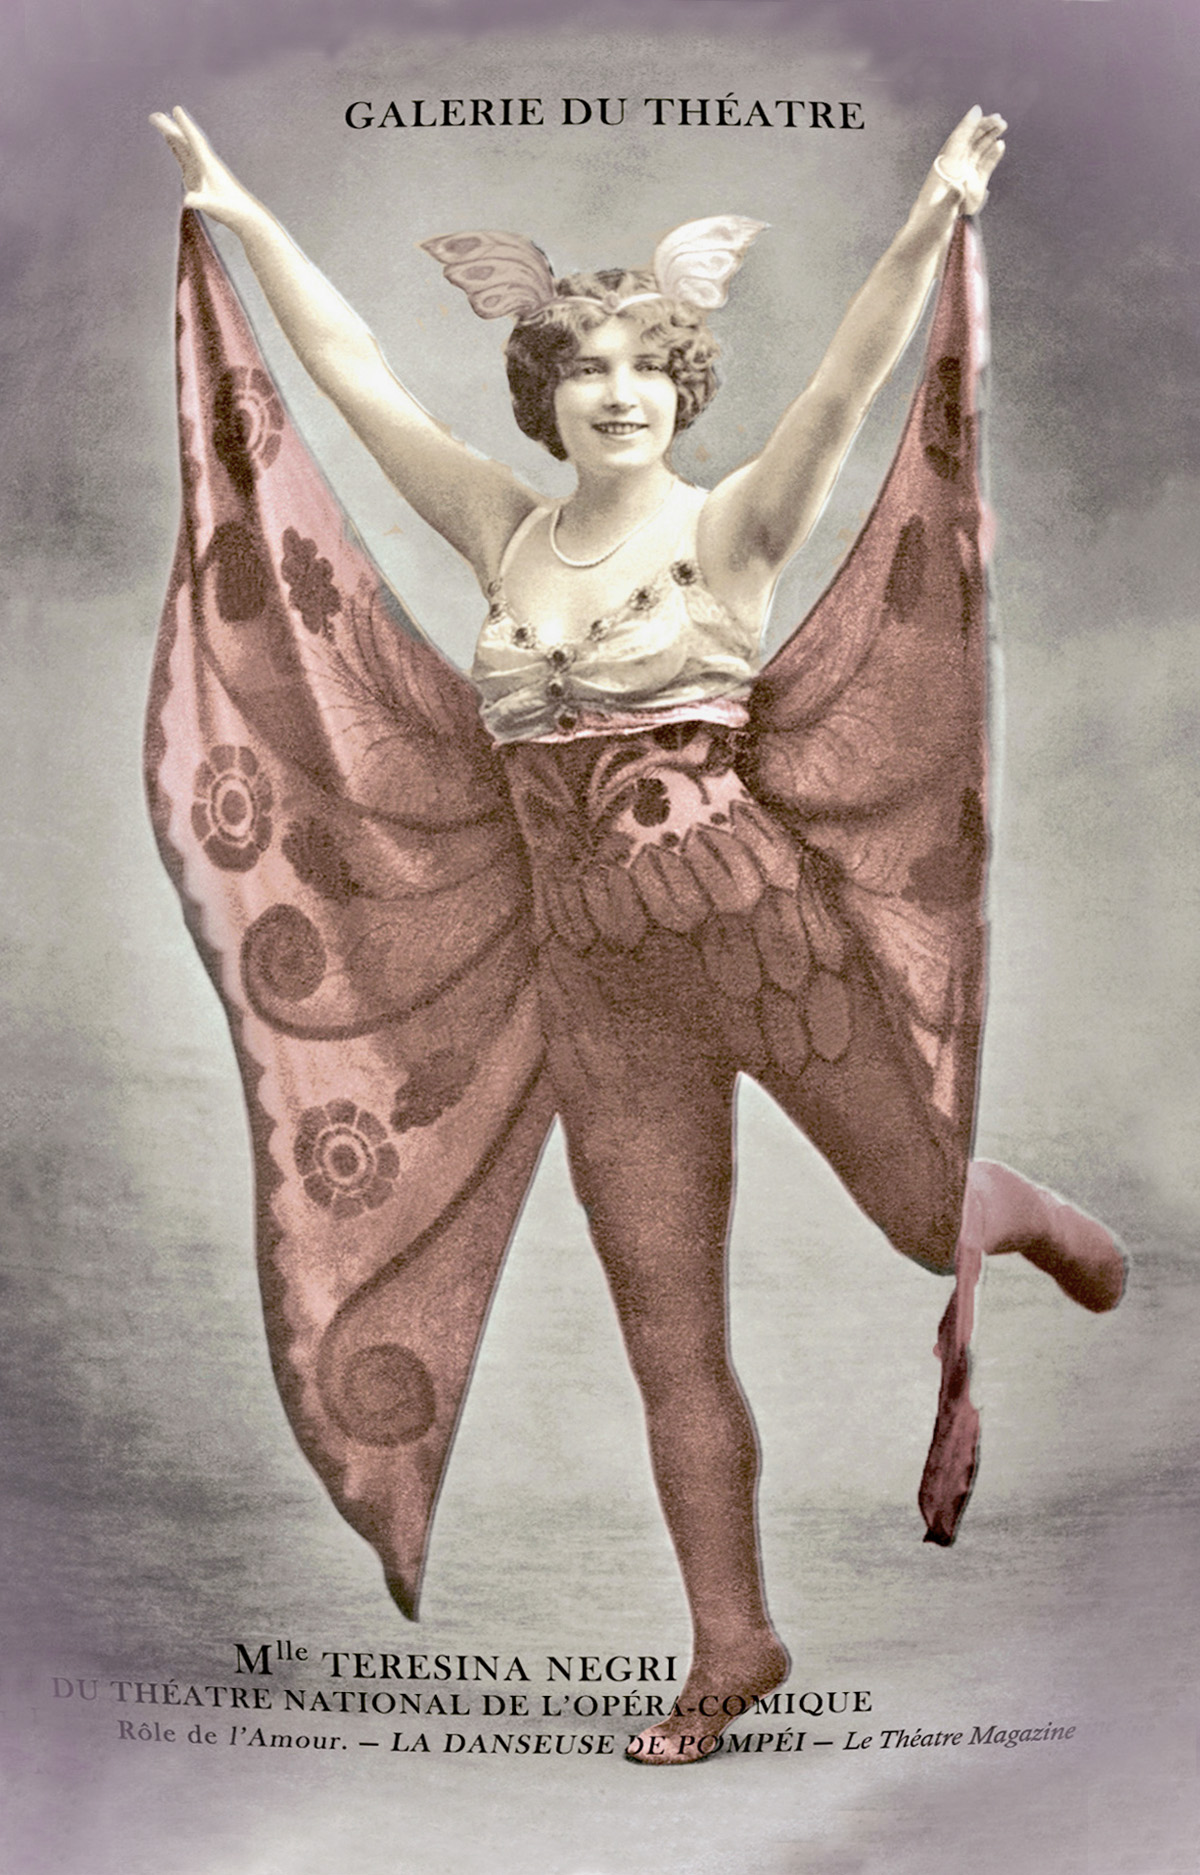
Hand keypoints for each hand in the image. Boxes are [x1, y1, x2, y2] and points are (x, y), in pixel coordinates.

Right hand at [149, 106, 252, 228]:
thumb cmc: (228, 208)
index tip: (176, 110)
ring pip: (183, 146)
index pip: (194, 141)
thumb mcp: (211, 205)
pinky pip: (184, 156)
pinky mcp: (198, 175)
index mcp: (208, 164)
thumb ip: (198, 201)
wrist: (241, 213)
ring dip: (171, 133)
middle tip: (155, 115)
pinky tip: (169, 139)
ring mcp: (200, 168)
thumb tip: (186, 200)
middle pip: (184, 140)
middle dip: (170, 127)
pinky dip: (175, 146)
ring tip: (158, 120)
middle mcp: (203, 162)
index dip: (185, 126)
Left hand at [932, 107, 1006, 214]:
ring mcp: (964, 175)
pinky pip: (983, 165)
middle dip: (983, 127)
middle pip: (970, 141)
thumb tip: (958, 187)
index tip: (977, 110)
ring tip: (1003, 124)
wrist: (931, 234)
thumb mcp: (941, 209)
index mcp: (944, 168)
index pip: (957, 141)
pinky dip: (992, 155)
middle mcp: (954, 168)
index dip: (967, 125)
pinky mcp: (972, 186)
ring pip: (978, 150)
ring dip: (989, 136)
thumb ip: (951, 197)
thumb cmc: (931, 221)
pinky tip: (1000, 145)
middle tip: (998, 118)